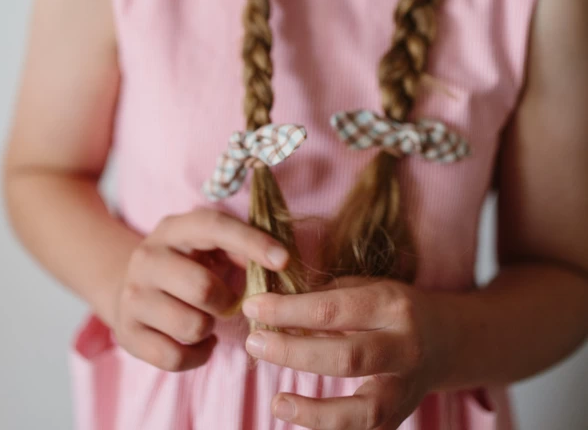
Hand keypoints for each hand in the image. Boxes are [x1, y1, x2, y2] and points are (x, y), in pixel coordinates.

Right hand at [113, 207, 289, 371]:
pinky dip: (198, 355)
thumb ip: (239, 248)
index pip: (213, 227)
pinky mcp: (127, 333)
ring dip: (211, 328)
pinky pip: (175, 357)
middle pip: (202, 288)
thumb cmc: (185, 264)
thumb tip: (275, 261)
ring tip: (207, 319)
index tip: (283, 260)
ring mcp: (133, 296)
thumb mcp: (206, 246)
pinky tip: (201, 342)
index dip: (251, 242)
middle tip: (228, 302)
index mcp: (173, 229)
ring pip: (192, 326)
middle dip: (226, 301)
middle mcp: (147, 258)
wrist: (126, 285)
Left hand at [241, 276, 450, 428]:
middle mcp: (403, 347)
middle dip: (293, 352)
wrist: (449, 340)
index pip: (332, 309)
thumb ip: (329, 296)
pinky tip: (296, 417)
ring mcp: (405, 389)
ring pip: (361, 410)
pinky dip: (328, 429)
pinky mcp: (399, 418)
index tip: (253, 307)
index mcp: (391, 304)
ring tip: (277, 402)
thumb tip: (277, 305)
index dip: (288, 309)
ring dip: (314, 411)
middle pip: (345, 356)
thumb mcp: (370, 287)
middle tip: (254, 343)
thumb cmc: (394, 307)